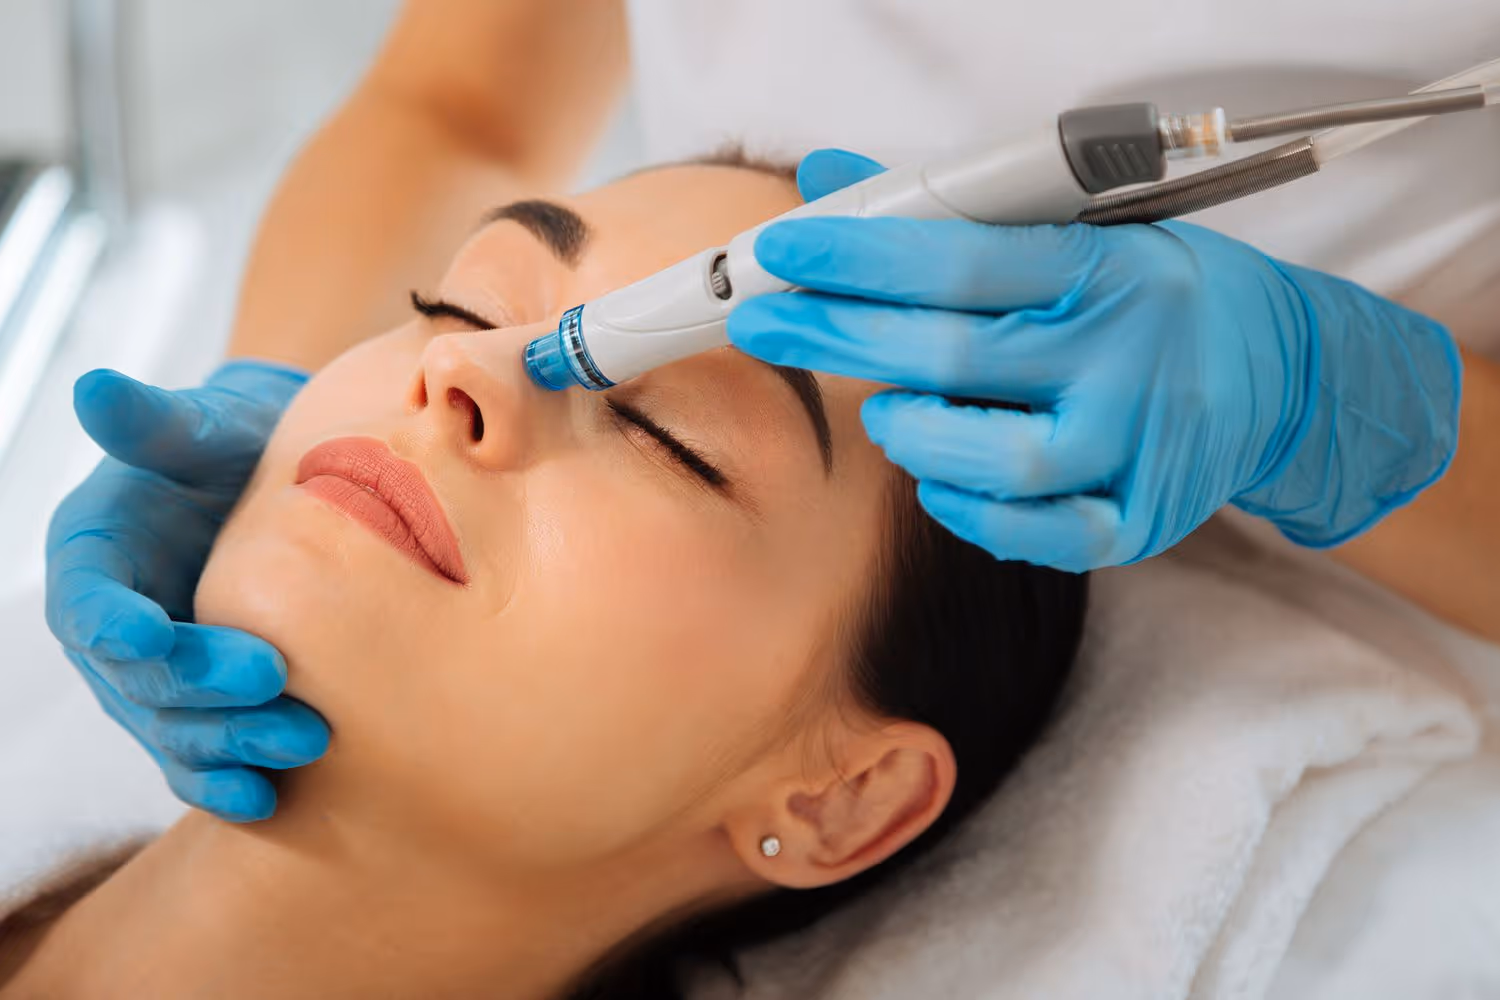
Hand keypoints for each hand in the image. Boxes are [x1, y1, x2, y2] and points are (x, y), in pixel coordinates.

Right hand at [45, 361, 328, 820]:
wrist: (285, 488)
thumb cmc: (238, 447)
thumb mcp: (203, 428)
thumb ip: (156, 424)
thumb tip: (96, 388)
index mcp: (94, 557)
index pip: (86, 599)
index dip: (111, 621)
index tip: (146, 635)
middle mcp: (114, 628)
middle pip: (138, 677)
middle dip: (199, 686)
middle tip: (273, 682)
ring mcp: (155, 678)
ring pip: (172, 728)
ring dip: (228, 743)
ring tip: (301, 742)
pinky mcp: (201, 709)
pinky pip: (200, 757)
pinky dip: (226, 782)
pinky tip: (267, 801)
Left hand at [727, 149, 1460, 571]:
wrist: (1283, 375)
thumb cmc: (1155, 295)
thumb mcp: (1076, 230)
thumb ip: (953, 213)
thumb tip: (834, 179)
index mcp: (1105, 270)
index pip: (960, 259)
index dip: (859, 255)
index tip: (781, 251)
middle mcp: (1124, 356)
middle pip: (952, 355)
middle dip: (837, 335)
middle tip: (766, 321)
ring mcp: (1137, 444)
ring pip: (995, 459)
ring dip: (911, 433)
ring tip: (883, 411)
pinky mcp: (1141, 519)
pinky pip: (1039, 534)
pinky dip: (970, 512)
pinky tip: (937, 480)